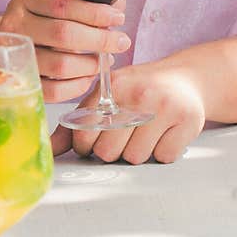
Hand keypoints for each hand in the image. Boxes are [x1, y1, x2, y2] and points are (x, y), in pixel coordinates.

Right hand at [0, 0, 129, 102]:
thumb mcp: (58, 2)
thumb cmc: (42, 20)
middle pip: (64, 35)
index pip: (63, 4)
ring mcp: (15, 56)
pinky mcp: (22, 82)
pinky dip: (79, 86)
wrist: (8, 42)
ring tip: (105, 61)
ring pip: (60, 65)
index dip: (95, 13)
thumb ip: (87, 1)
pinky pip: (55, 90)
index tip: (118, 18)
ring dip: (91, 65)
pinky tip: (89, 77)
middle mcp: (15, 25)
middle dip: (100, 40)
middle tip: (121, 42)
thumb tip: (119, 3)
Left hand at [51, 64, 205, 163]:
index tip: (98, 139)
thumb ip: (79, 123)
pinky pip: (164, 157)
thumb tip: (47, 148)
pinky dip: (163, 152)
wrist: (187, 79)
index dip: (88, 146)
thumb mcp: (108, 97)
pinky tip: (165, 135)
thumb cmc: (141, 91)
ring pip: (136, 157)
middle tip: (125, 137)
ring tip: (147, 133)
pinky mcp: (188, 121)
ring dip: (139, 152)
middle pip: (109, 152)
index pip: (84, 135)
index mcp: (113, 88)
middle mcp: (138, 95)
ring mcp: (165, 108)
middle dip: (114, 151)